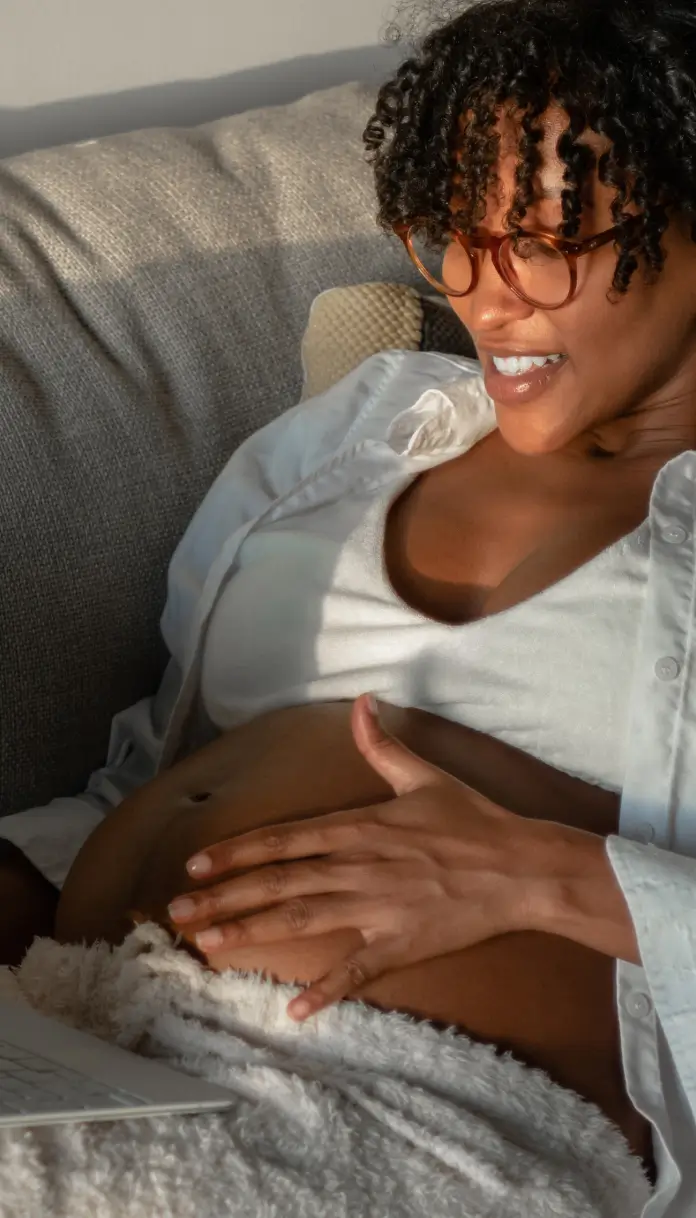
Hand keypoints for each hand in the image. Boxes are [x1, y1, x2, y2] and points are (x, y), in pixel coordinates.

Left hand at [167, 695, 558, 1018]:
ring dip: (252, 932)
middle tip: (178, 911)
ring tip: (207, 945)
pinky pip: (357, 972)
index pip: (284, 839)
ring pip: (302, 920)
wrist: (521, 867)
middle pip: (279, 882)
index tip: (198, 865)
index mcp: (359, 827)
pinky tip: (293, 1011)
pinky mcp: (400, 944)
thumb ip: (384, 745)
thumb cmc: (473, 820)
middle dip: (224, 897)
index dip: (237, 852)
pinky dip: (326, 992)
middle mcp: (357, 867)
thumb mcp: (424, 776)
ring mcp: (376, 908)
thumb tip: (362, 703)